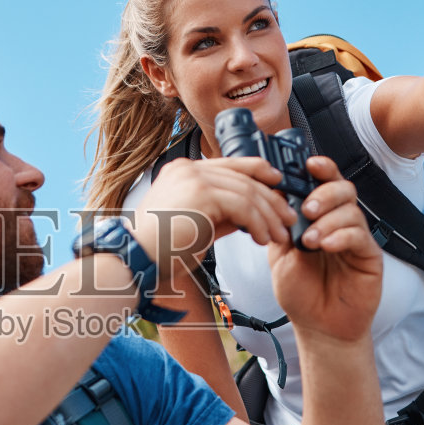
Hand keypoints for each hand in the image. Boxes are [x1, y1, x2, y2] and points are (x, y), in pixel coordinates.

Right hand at [129, 156, 296, 282]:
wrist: (135, 260)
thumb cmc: (158, 250)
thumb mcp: (196, 226)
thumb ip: (221, 215)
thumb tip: (250, 216)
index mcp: (183, 171)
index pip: (231, 164)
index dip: (260, 173)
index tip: (279, 187)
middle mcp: (189, 169)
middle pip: (244, 177)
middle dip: (272, 200)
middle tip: (288, 219)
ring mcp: (194, 178)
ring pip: (248, 192)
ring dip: (268, 216)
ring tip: (278, 235)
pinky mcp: (201, 194)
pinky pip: (243, 206)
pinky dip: (258, 223)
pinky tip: (261, 238)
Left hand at [265, 156, 382, 342]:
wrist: (318, 327)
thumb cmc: (301, 293)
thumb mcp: (280, 256)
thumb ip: (280, 227)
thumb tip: (274, 195)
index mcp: (319, 218)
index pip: (324, 184)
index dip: (320, 169)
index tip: (309, 164)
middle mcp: (340, 223)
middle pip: (343, 189)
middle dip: (324, 193)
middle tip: (307, 210)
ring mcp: (356, 238)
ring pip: (351, 210)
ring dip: (328, 219)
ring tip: (310, 240)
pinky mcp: (369, 256)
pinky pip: (360, 235)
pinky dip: (340, 235)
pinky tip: (325, 246)